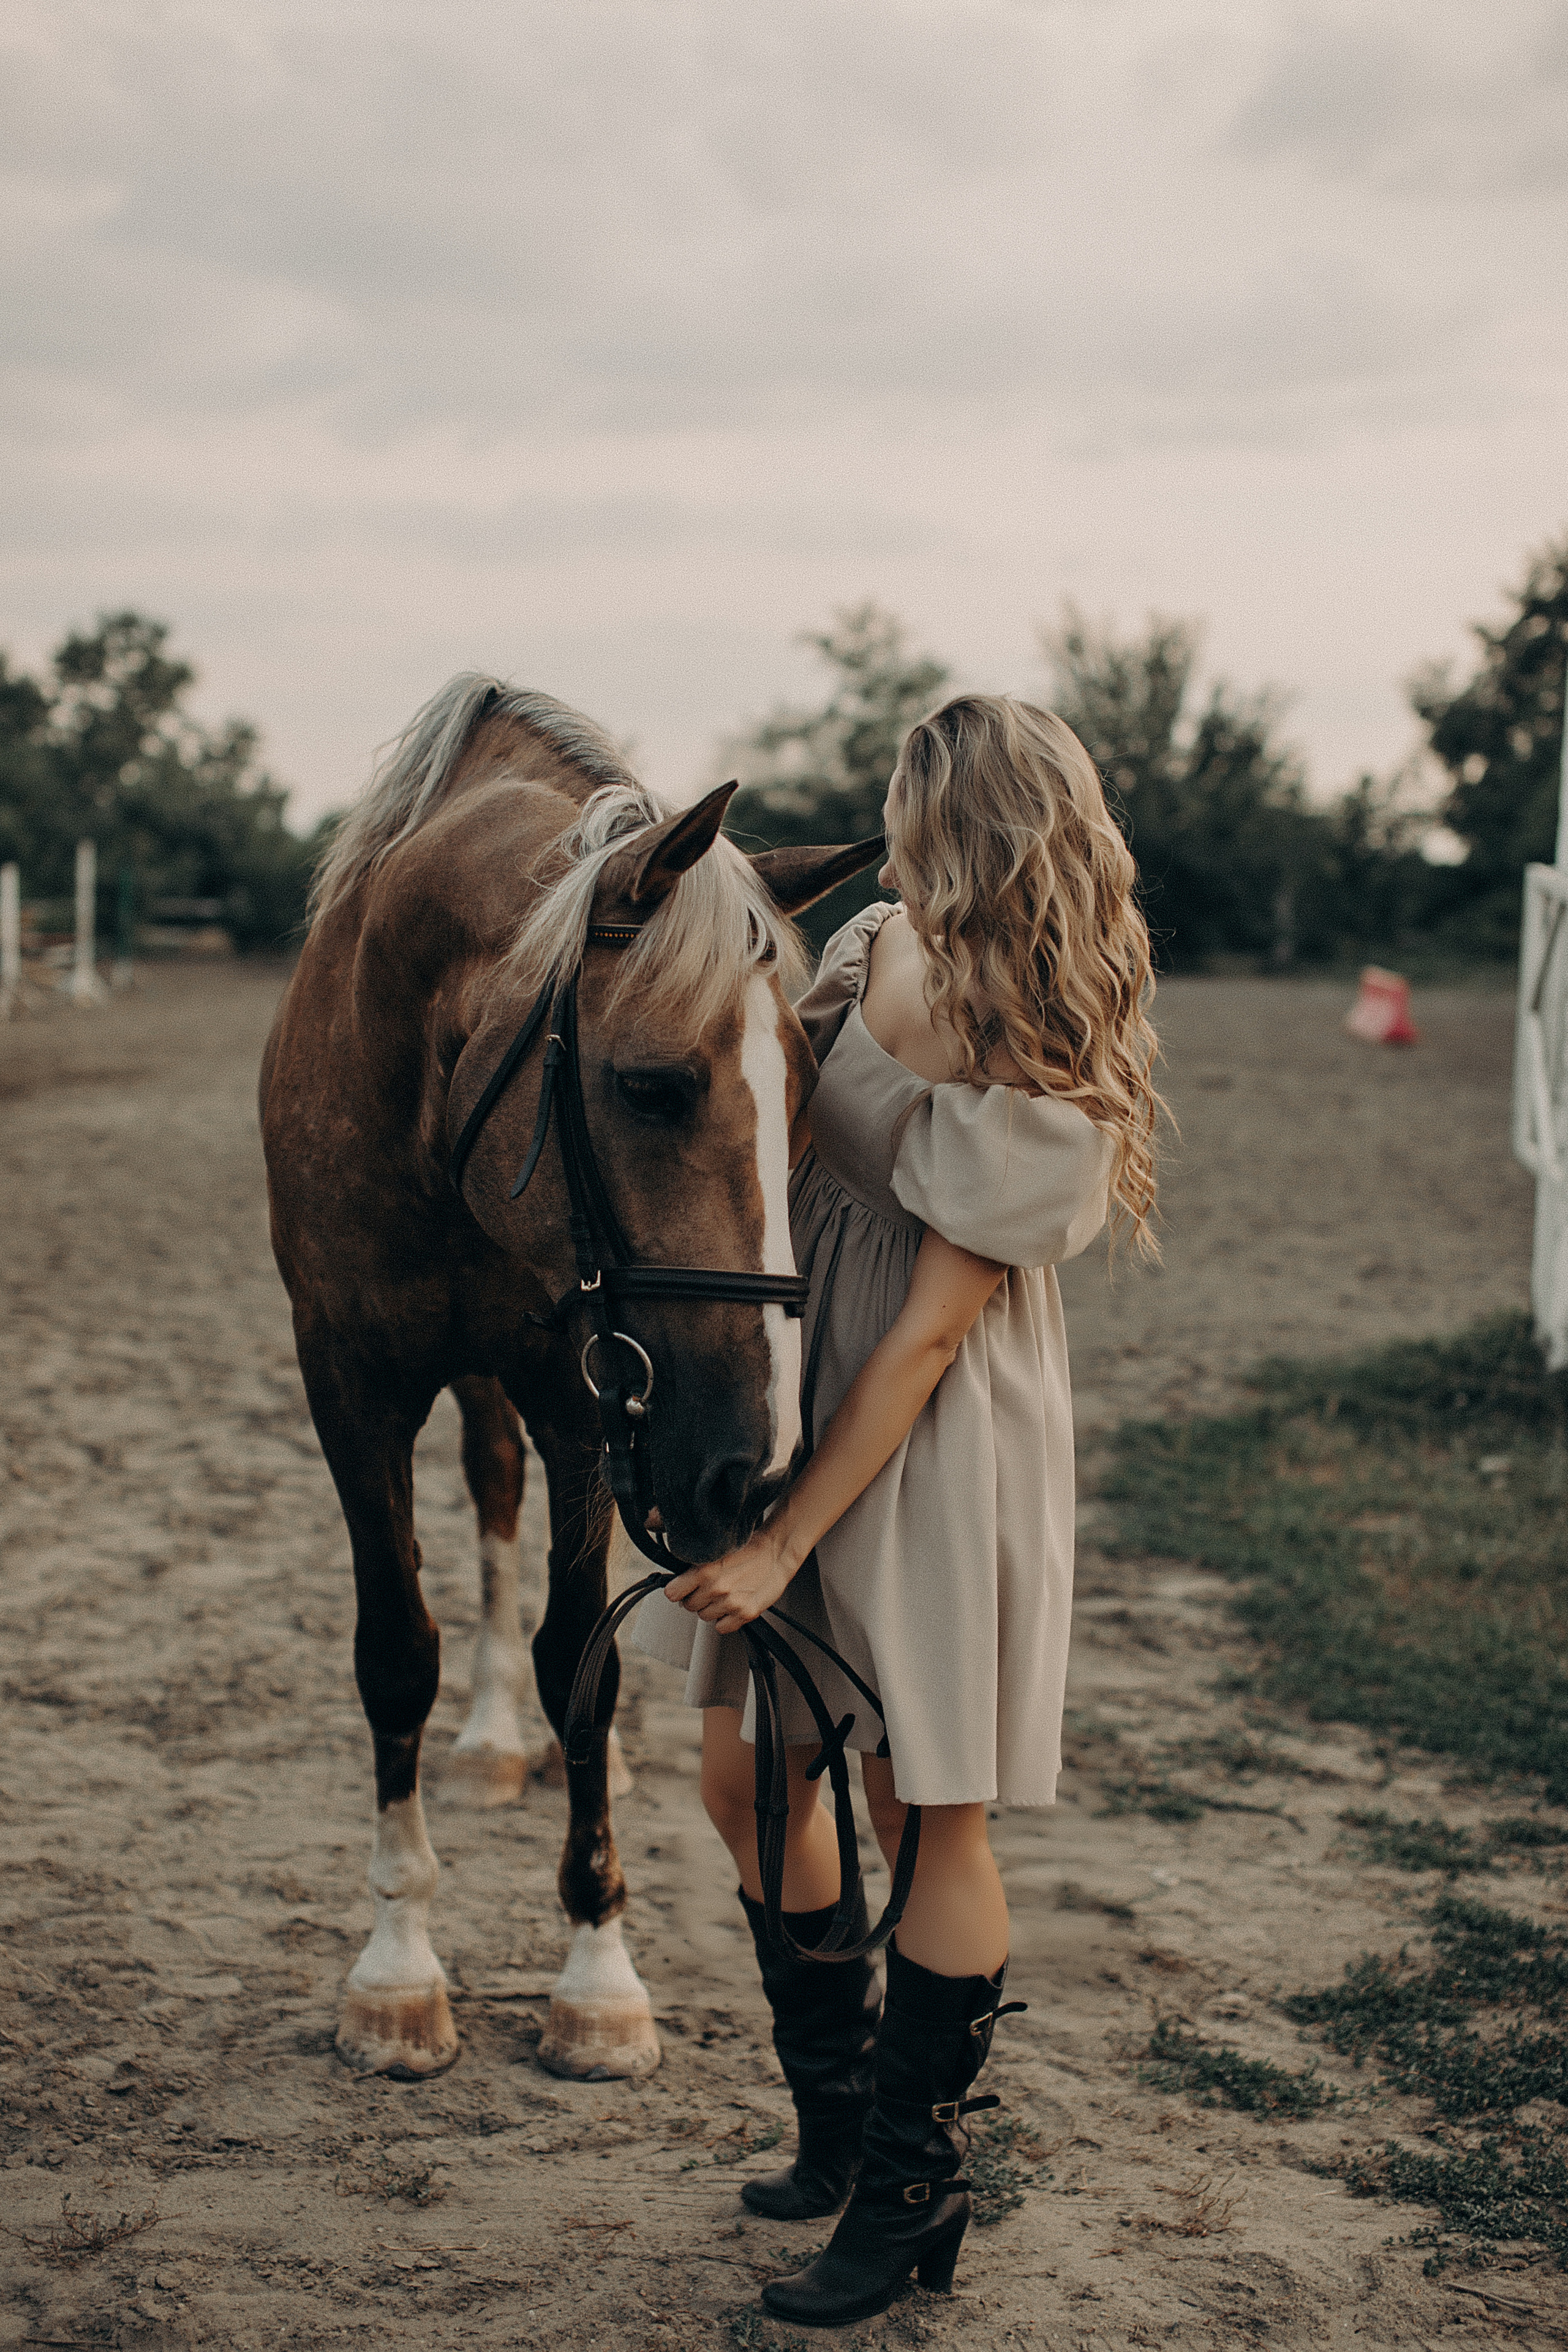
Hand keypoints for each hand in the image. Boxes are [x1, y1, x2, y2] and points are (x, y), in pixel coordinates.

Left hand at [663, 1524, 797, 1636]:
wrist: (775, 1552)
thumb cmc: (747, 1550)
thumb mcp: (715, 1553)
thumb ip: (695, 1569)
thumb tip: (678, 1584)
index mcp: (704, 1570)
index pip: (672, 1593)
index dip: (678, 1590)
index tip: (683, 1589)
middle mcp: (715, 1588)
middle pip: (689, 1606)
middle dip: (697, 1598)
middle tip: (711, 1588)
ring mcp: (730, 1603)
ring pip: (704, 1617)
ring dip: (712, 1608)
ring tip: (726, 1593)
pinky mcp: (745, 1614)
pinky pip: (721, 1628)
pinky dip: (725, 1620)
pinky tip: (733, 1605)